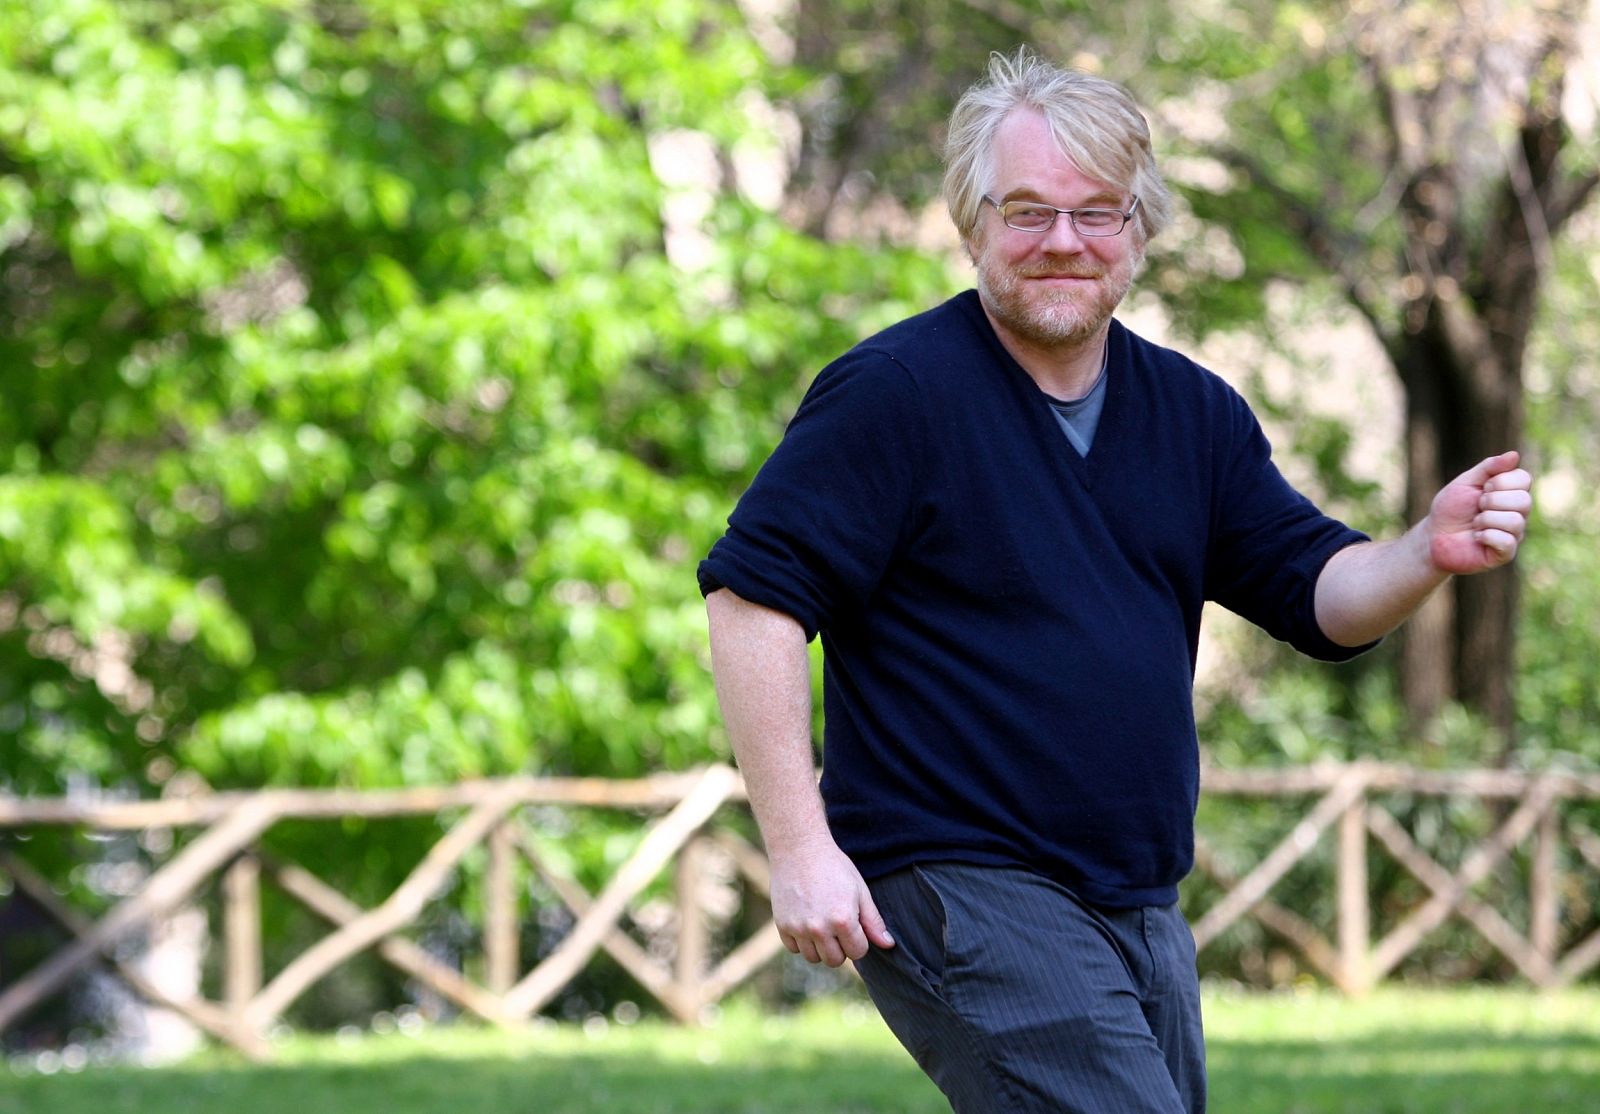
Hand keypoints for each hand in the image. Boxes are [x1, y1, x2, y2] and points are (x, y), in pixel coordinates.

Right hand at [768, 839, 894, 966]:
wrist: (799, 849)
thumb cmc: (834, 867)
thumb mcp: (859, 890)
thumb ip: (873, 921)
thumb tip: (888, 945)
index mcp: (843, 921)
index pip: (858, 952)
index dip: (859, 940)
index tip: (854, 924)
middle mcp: (819, 929)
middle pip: (835, 960)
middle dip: (841, 947)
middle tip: (838, 925)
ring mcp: (798, 928)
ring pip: (813, 958)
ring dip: (820, 946)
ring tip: (822, 923)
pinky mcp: (782, 925)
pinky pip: (794, 948)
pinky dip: (801, 941)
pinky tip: (806, 920)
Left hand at [1426, 450, 1531, 575]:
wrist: (1433, 536)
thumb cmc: (1450, 509)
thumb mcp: (1466, 482)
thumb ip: (1489, 467)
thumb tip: (1514, 454)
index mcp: (1511, 493)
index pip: (1524, 479)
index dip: (1500, 481)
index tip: (1481, 488)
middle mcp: (1518, 513)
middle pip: (1524, 500)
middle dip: (1492, 501)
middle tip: (1477, 507)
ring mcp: (1513, 534)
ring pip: (1515, 521)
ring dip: (1486, 519)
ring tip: (1474, 523)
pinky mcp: (1505, 553)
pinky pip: (1507, 541)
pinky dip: (1486, 536)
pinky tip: (1476, 537)